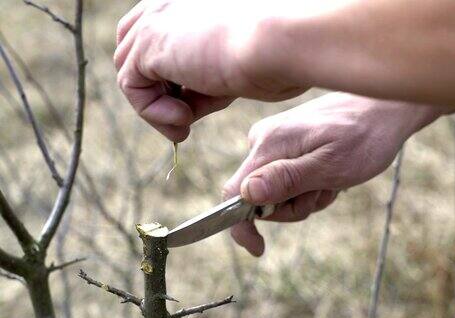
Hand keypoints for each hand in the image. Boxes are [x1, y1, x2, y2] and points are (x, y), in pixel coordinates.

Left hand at [114, 0, 306, 141]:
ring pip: (131, 73)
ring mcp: (155, 22)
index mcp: (186, 5)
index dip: (165, 76)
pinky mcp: (148, 45)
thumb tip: (184, 108)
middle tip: (183, 118)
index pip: (154, 36)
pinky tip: (185, 119)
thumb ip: (201, 81)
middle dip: (155, 91)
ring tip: (186, 123)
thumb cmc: (272, 56)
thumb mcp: (229, 70)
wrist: (279, 45)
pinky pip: (131, 87)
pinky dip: (153, 112)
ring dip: (156, 108)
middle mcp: (166, 5)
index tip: (190, 104)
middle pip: (133, 52)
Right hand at [223, 92, 442, 255]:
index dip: (240, 225)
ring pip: (276, 191)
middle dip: (290, 206)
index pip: (234, 192)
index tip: (260, 248)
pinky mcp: (286, 142)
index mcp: (269, 144)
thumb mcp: (331, 166)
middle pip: (258, 197)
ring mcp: (274, 140)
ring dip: (305, 196)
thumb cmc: (365, 137)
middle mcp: (263, 139)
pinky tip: (331, 174)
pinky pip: (287, 178)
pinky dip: (309, 185)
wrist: (384, 109)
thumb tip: (247, 193)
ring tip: (333, 180)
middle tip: (325, 192)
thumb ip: (287, 179)